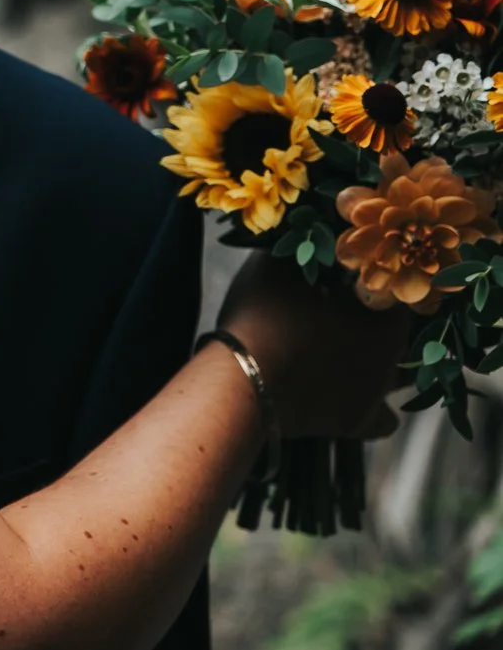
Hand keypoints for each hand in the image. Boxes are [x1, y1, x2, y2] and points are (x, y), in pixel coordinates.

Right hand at [217, 251, 410, 439]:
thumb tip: (311, 230)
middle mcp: (394, 349)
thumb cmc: (263, 314)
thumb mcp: (275, 267)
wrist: (245, 378)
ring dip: (386, 364)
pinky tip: (357, 397)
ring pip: (403, 375)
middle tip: (347, 314)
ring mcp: (378, 387)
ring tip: (355, 353)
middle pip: (404, 332)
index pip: (400, 289)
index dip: (376, 282)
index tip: (350, 280)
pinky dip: (375, 410)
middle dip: (381, 322)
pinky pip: (385, 419)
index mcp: (382, 308)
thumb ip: (302, 250)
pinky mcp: (359, 420)